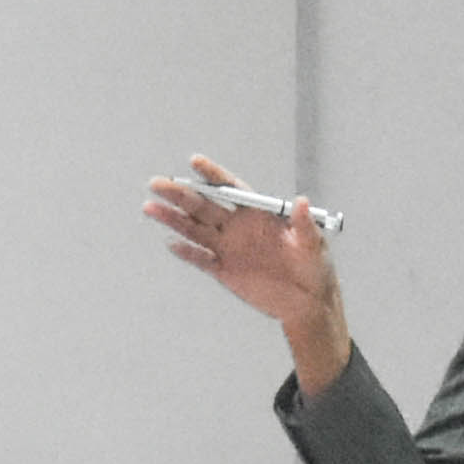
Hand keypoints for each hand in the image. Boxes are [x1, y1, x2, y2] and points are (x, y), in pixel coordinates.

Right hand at [145, 156, 338, 331]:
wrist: (306, 301)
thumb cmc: (314, 266)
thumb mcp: (313, 244)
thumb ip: (304, 224)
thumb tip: (302, 201)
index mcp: (257, 212)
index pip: (231, 188)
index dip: (212, 175)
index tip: (194, 162)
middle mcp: (237, 226)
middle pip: (204, 205)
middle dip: (180, 194)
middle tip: (157, 183)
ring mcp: (228, 247)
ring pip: (195, 229)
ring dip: (173, 219)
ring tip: (149, 207)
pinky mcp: (224, 270)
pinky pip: (201, 259)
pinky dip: (187, 252)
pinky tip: (171, 243)